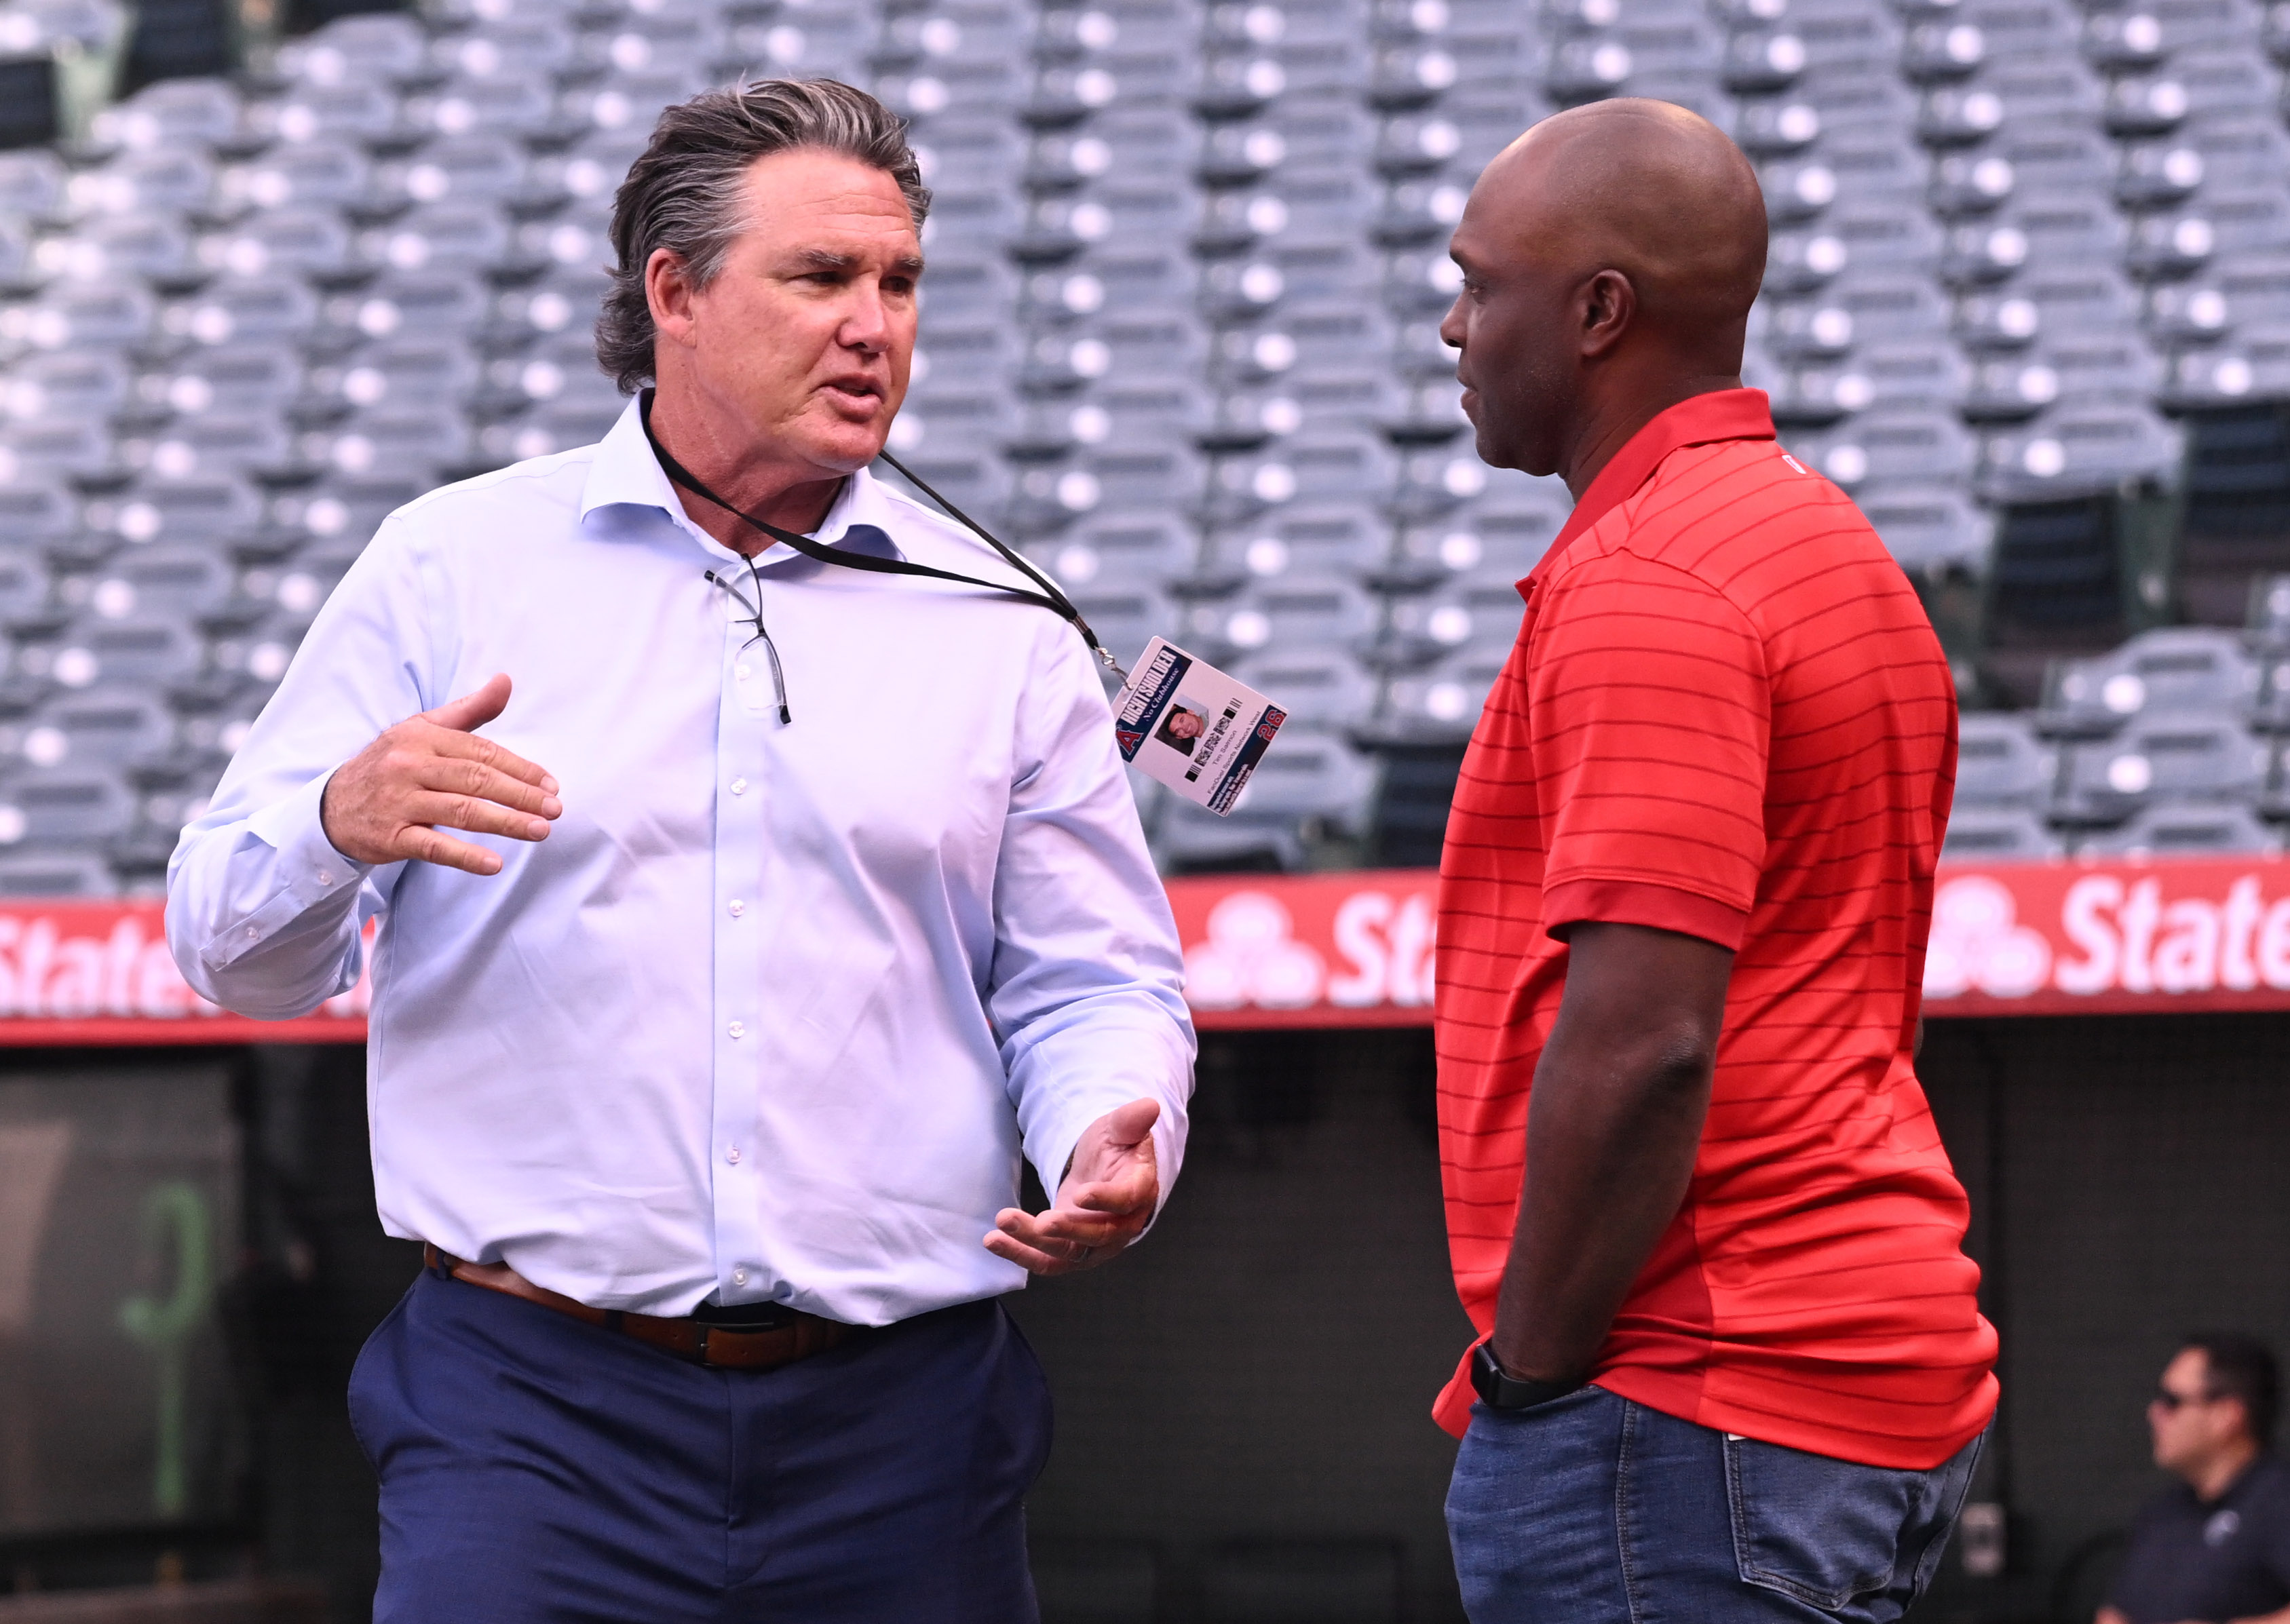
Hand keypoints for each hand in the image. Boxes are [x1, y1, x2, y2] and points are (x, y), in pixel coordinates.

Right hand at [320, 674, 560, 875]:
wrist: (333, 806)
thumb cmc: (392, 764)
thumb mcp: (423, 730)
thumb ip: (469, 710)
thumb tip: (506, 680)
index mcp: (421, 737)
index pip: (481, 752)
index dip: (520, 768)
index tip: (551, 785)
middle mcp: (408, 766)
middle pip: (476, 780)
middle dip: (520, 795)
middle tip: (554, 809)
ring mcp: (398, 801)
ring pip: (461, 811)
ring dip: (505, 823)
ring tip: (540, 831)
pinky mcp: (390, 836)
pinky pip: (433, 846)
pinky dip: (465, 855)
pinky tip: (494, 864)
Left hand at [985, 1098, 1160, 1275]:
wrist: (1106, 1171)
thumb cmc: (1117, 1148)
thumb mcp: (1122, 1128)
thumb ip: (1132, 1120)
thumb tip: (1150, 1106)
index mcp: (1139, 1191)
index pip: (1126, 1200)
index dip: (1106, 1199)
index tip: (1081, 1194)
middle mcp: (1122, 1225)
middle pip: (1097, 1235)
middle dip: (1068, 1230)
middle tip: (1041, 1222)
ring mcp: (1095, 1244)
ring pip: (1067, 1252)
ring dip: (1032, 1242)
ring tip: (1002, 1224)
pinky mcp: (1070, 1252)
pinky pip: (1046, 1260)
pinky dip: (1019, 1254)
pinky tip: (994, 1240)